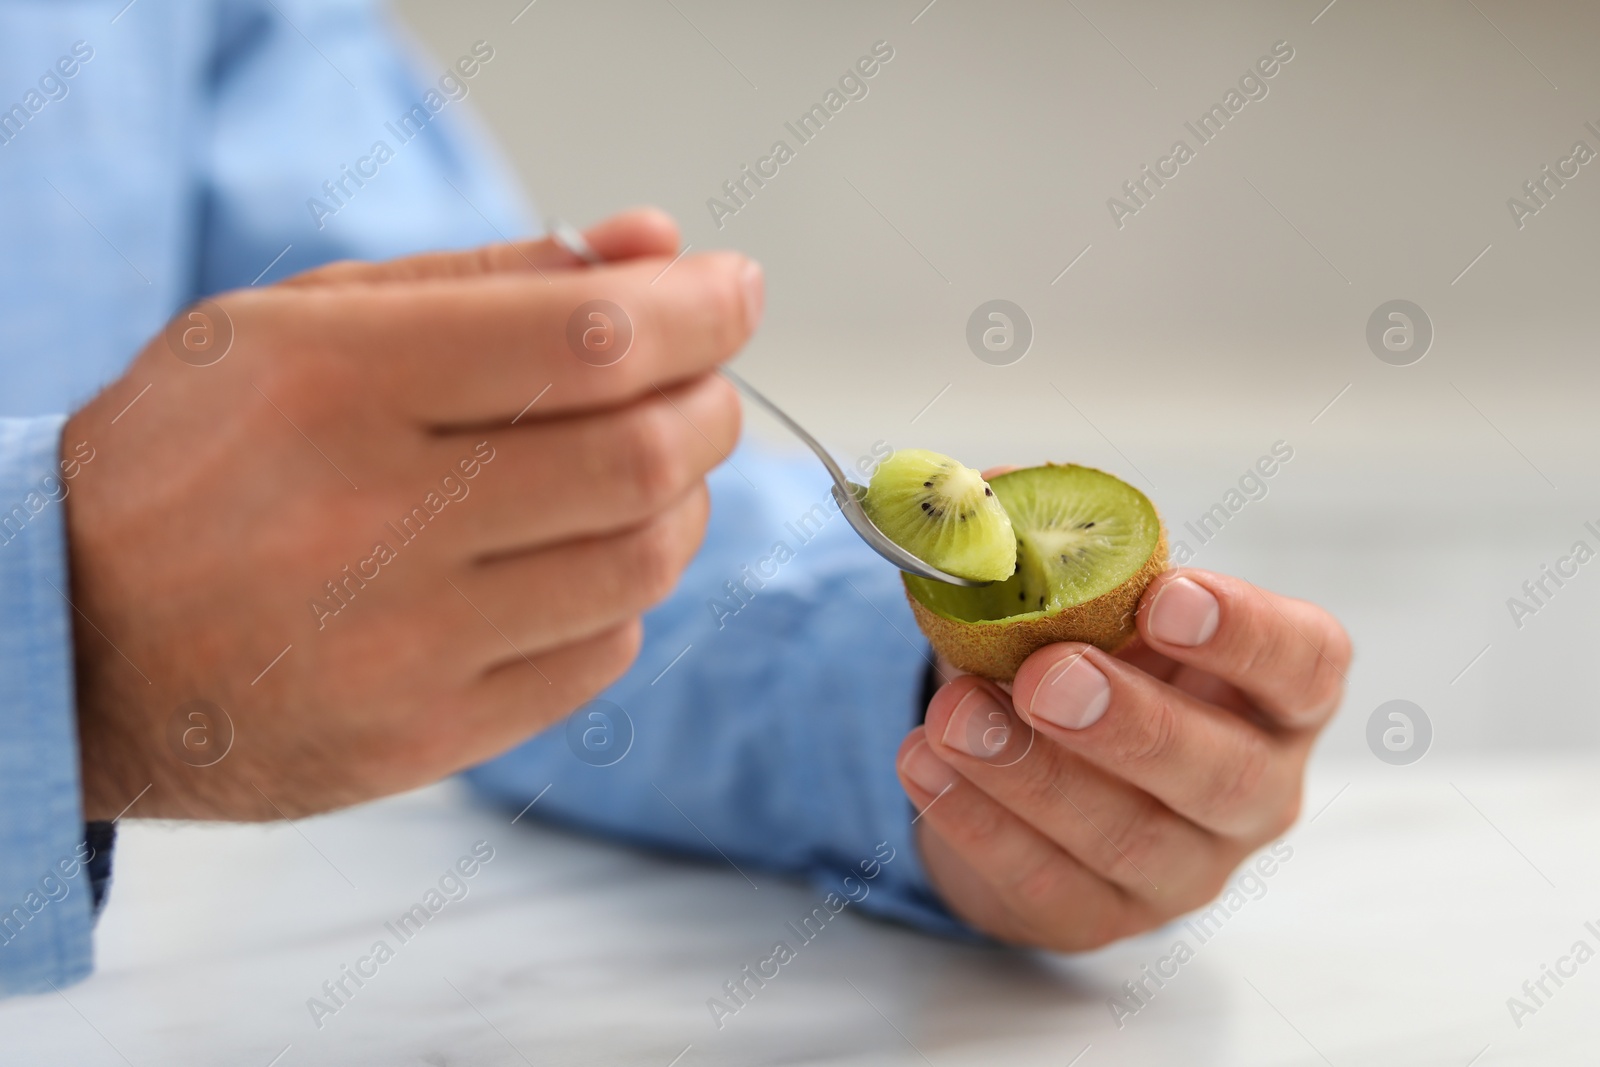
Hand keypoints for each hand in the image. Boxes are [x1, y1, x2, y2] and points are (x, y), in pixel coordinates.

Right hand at [65, 209, 758, 820]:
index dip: (696, 309)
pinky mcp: (420, 740)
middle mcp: (372, 519)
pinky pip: (600, 656)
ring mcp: (399, 647)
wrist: (67, 639)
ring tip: (639, 469)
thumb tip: (657, 245)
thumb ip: (490, 277)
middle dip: (707, 404)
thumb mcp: (298, 323)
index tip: (733, 292)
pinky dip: (622, 593)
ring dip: (680, 501)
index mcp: (335, 384)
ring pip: (642, 563)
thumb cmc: (192, 458)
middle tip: (698, 384)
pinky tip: (572, 561)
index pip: (586, 339)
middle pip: (641, 455)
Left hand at [895, 568, 1349, 949]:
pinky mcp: (1100, 915)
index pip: (1306, 664)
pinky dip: (979, 823)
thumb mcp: (1075, 600)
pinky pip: (1048, 883)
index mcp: (1273, 693)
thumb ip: (1041, 543)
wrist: (1025, 769)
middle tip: (1047, 675)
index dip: (1248, 633)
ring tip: (952, 715)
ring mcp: (1183, 866)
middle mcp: (1252, 789)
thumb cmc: (1080, 664)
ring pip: (1127, 837)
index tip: (1167, 596)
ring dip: (1030, 773)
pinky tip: (924, 764)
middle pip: (1224, 773)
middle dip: (1132, 722)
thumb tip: (978, 491)